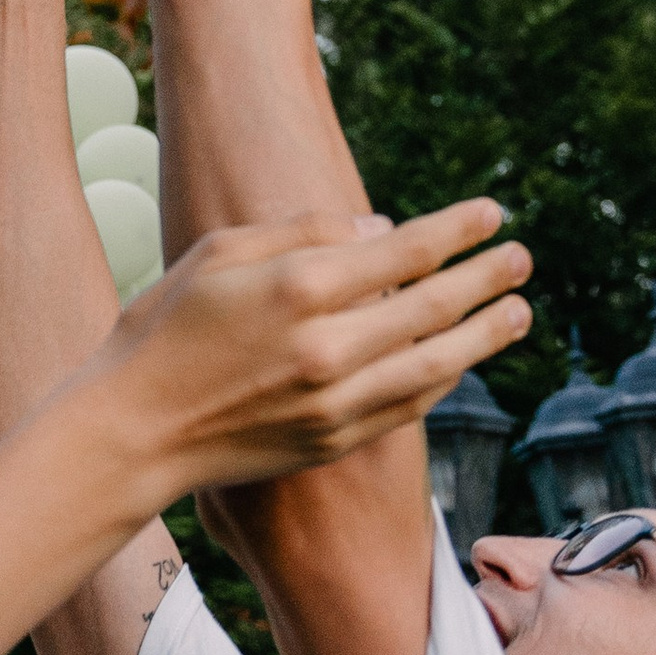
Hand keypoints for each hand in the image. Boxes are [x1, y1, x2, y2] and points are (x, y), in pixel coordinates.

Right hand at [103, 200, 531, 498]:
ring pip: (435, 365)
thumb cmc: (164, 328)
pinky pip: (409, 407)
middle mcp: (327, 347)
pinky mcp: (332, 441)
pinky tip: (461, 361)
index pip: (403, 251)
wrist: (133, 430)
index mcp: (297, 287)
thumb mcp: (219, 253)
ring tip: (518, 313)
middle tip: (523, 259)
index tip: (492, 213)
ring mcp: (334, 402)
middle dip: (486, 279)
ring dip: (484, 336)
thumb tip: (381, 228)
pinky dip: (443, 381)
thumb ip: (302, 231)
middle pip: (432, 307)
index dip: (455, 231)